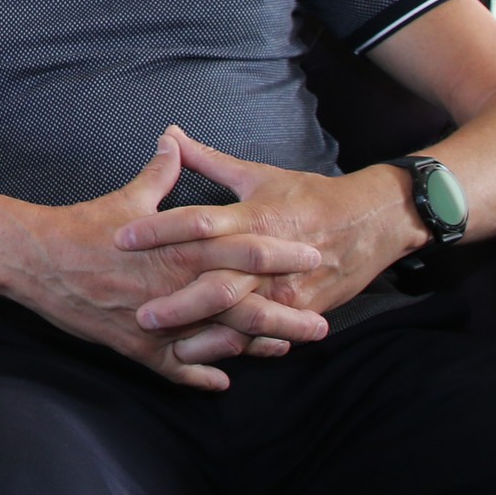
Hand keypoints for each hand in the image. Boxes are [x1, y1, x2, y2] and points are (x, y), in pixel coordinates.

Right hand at [0, 133, 332, 389]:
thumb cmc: (84, 226)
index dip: (282, 255)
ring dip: (253, 348)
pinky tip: (222, 382)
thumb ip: (160, 173)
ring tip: (283, 352)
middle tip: (322, 325)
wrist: (38, 260)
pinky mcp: (137, 346)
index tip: (313, 255)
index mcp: (182, 247)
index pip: (245, 250)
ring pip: (220, 342)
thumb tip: (174, 142)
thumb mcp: (128, 197)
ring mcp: (161, 321)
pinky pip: (177, 369)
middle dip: (286, 315)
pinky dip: (201, 376)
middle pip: (246, 304)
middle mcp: (179, 287)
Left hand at [116, 127, 422, 325]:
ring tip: (169, 344)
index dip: (159, 229)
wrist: (373, 221)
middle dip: (179, 301)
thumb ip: (208, 160)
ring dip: (205, 333)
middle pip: (218, 282)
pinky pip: (266, 334)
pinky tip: (209, 359)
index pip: (199, 222)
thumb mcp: (258, 175)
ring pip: (241, 317)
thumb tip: (170, 135)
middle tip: (139, 312)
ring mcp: (287, 288)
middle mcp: (268, 256)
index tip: (122, 237)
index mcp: (254, 217)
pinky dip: (239, 348)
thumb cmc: (309, 195)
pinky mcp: (302, 309)